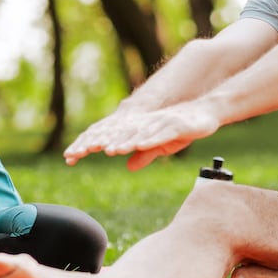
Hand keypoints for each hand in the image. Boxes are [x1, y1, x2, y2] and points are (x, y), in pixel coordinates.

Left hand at [63, 104, 219, 167]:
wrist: (207, 112)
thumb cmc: (183, 128)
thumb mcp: (162, 145)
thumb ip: (145, 154)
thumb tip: (129, 165)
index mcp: (138, 129)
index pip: (110, 138)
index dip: (91, 145)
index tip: (70, 156)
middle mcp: (144, 124)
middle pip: (117, 134)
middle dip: (96, 143)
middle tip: (76, 153)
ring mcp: (158, 124)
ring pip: (135, 135)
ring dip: (120, 143)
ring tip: (106, 151)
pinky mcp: (175, 126)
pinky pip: (157, 135)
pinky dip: (145, 140)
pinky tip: (135, 146)